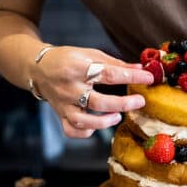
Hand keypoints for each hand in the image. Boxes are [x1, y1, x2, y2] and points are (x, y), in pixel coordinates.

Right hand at [30, 46, 153, 137]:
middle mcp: (69, 88)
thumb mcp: (90, 54)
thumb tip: (140, 68)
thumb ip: (115, 63)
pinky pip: (72, 131)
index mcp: (76, 68)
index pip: (109, 74)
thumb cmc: (68, 60)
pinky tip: (96, 125)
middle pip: (98, 102)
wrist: (38, 68)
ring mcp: (63, 104)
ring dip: (104, 122)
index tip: (148, 77)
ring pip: (84, 121)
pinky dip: (86, 131)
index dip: (131, 76)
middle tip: (140, 101)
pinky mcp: (60, 115)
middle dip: (123, 103)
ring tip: (117, 116)